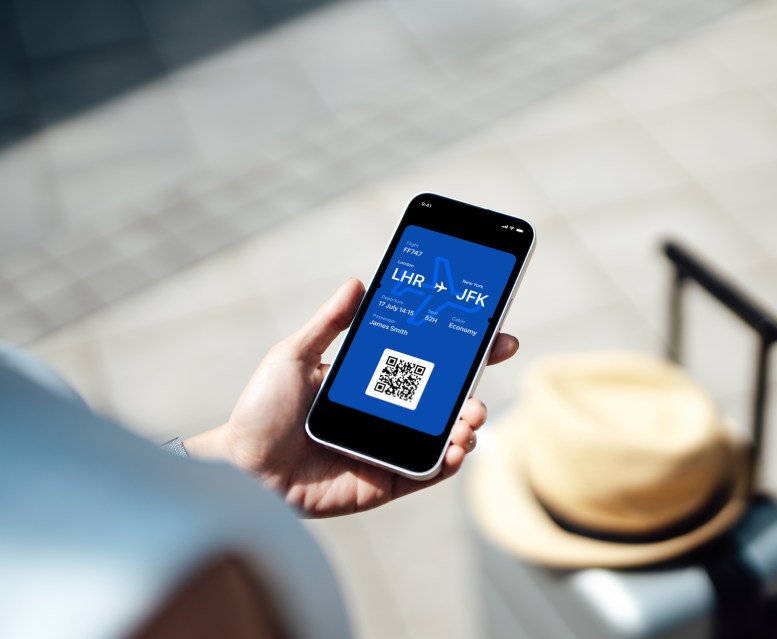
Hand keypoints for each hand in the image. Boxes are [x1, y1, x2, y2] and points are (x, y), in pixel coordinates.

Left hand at [185, 278, 518, 516]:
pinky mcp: (386, 481)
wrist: (243, 467)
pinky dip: (450, 461)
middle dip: (473, 390)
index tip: (494, 335)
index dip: (463, 350)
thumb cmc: (262, 410)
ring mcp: (389, 448)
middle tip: (480, 384)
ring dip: (467, 425)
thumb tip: (356, 283)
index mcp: (371, 382)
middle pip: (445, 400)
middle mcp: (386, 414)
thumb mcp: (293, 356)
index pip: (427, 362)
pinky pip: (428, 472)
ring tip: (470, 418)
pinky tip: (457, 448)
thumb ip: (328, 323)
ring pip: (444, 435)